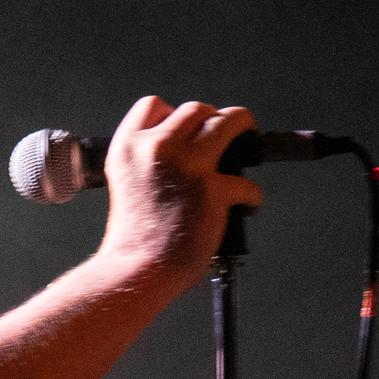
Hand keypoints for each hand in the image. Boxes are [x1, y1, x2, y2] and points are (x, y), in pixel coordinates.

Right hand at [95, 97, 266, 291]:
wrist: (135, 273)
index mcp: (127, 149)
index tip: (185, 126)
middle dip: (213, 120)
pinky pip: (248, 183)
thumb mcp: (127, 186)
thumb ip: (150, 164)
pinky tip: (246, 207)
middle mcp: (156, 149)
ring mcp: (188, 166)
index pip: (152, 105)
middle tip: (223, 136)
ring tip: (249, 143)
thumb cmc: (131, 243)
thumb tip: (186, 154)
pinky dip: (252, 196)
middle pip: (197, 109)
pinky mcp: (214, 189)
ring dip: (243, 129)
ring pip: (230, 121)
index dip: (173, 113)